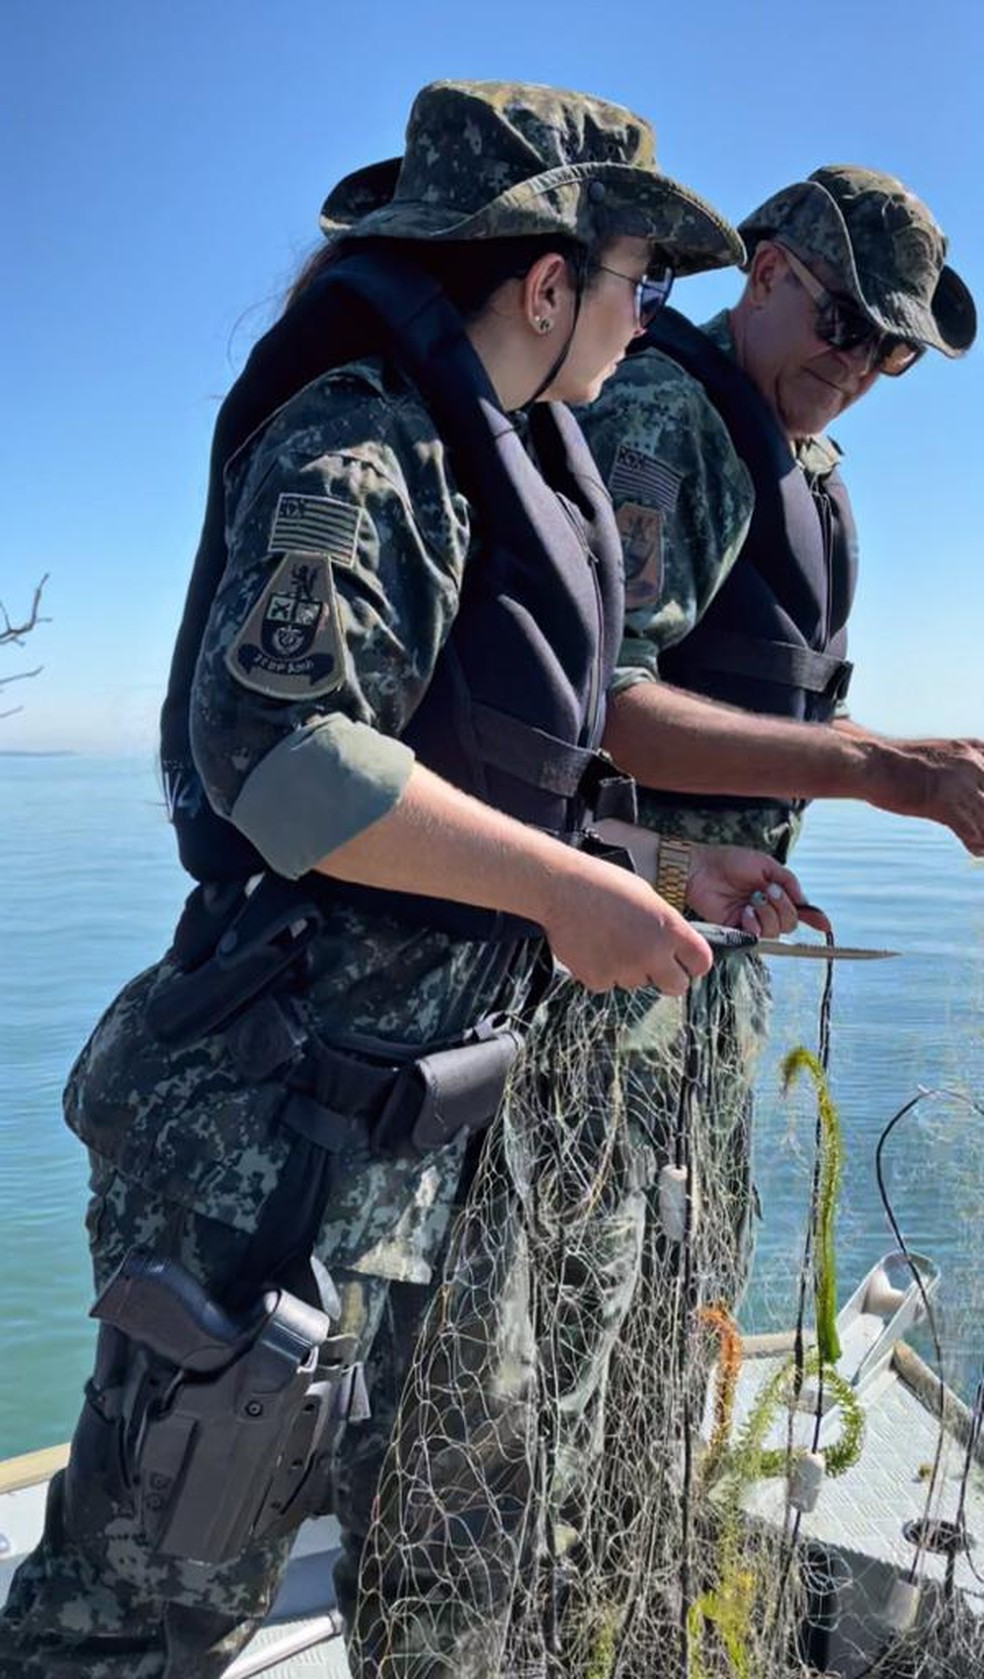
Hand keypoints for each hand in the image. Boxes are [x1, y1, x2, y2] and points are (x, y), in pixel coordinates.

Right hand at [541, 855, 712, 994]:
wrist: (560, 888)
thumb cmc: (603, 884)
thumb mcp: (648, 897)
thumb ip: (665, 926)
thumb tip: (671, 948)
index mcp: (669, 928)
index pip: (701, 962)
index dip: (694, 963)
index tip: (685, 962)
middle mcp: (652, 953)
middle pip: (677, 986)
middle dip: (668, 978)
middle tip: (653, 964)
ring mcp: (625, 969)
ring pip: (637, 983)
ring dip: (629, 970)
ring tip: (609, 940)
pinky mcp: (598, 979)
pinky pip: (608, 984)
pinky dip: (602, 972)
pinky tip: (592, 947)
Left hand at [685, 844, 830, 938]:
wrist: (702, 868)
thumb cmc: (731, 861)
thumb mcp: (766, 864)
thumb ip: (788, 881)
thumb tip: (804, 901)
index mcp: (775, 893)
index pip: (799, 910)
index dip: (814, 918)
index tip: (825, 925)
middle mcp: (767, 910)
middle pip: (790, 923)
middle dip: (784, 907)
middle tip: (768, 891)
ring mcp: (752, 921)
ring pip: (775, 931)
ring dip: (768, 914)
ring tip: (752, 900)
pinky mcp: (736, 930)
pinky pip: (757, 937)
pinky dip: (755, 925)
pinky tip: (745, 912)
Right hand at [870, 736, 983, 856]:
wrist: (872, 763)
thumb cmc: (898, 761)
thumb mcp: (937, 750)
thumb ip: (960, 760)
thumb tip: (970, 773)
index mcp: (971, 750)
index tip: (981, 811)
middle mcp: (971, 764)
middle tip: (981, 833)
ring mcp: (960, 784)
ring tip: (982, 846)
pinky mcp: (945, 804)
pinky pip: (972, 831)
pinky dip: (975, 844)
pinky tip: (974, 850)